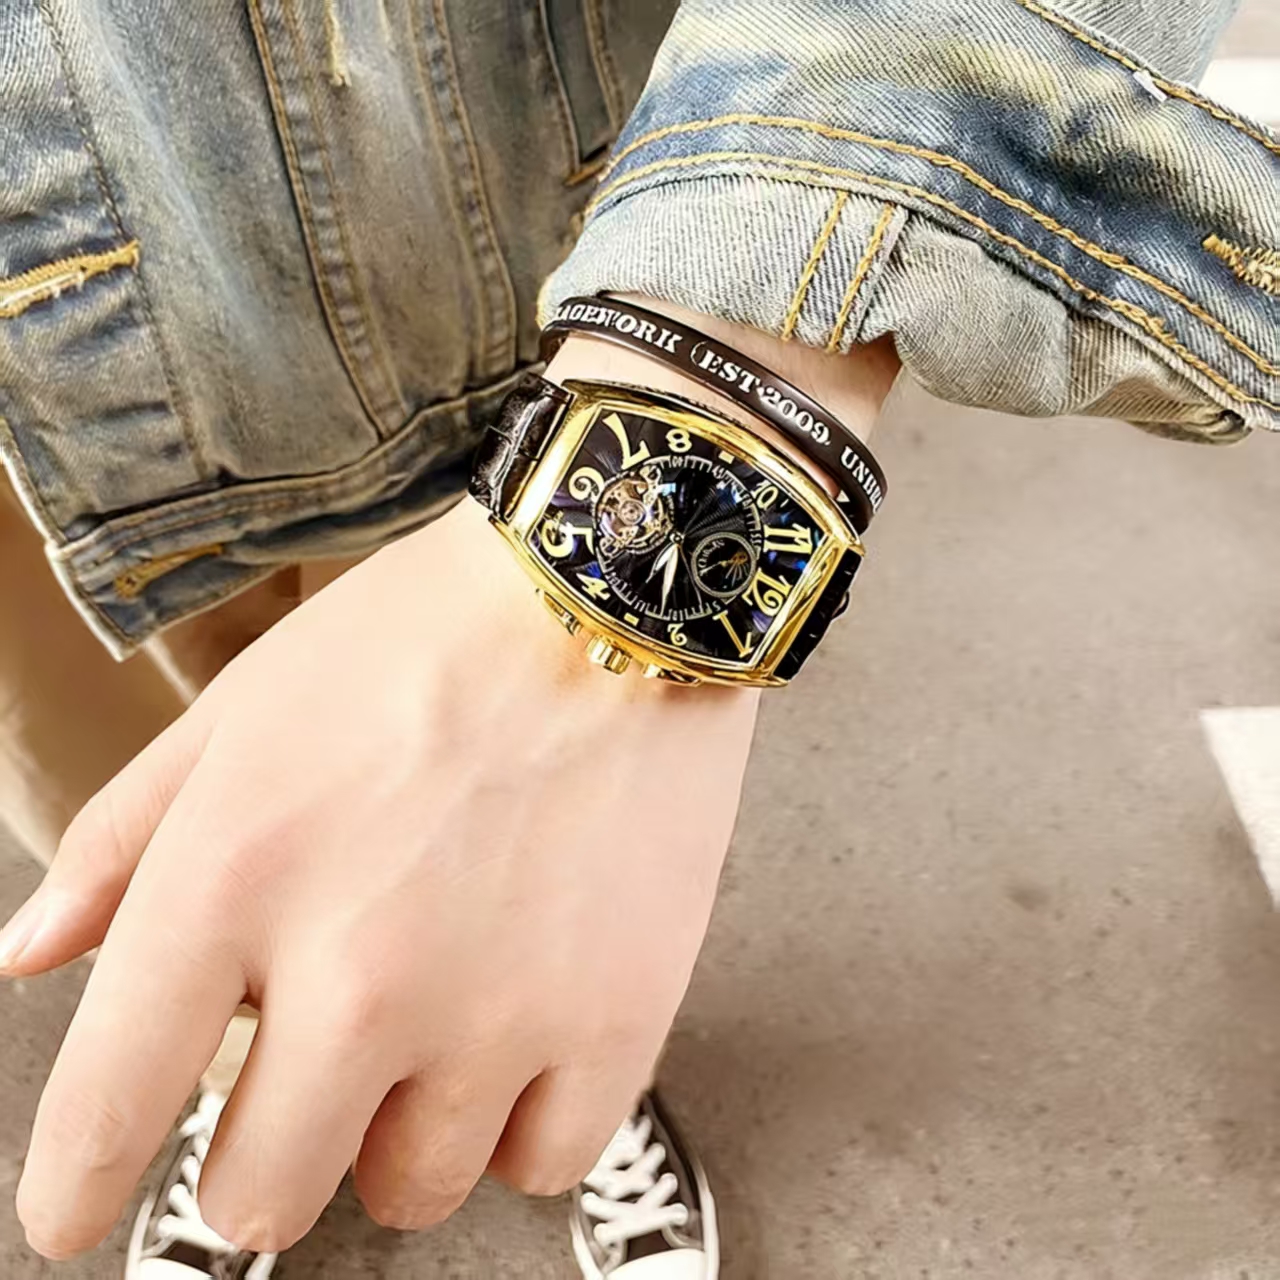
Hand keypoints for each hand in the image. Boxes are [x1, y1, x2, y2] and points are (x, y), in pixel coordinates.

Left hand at [4, 496, 757, 1256]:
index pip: (106, 1114)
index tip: (78, 1211)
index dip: (74, 1189)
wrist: (609, 597)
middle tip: (306, 1076)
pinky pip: (542, 1164)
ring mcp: (497, 1011)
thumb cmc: (424, 637)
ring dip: (398, 1132)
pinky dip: (519, 1124)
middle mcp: (357, 974)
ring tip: (432, 1027)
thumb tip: (32, 954)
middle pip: (260, 1199)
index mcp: (234, 883)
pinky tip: (519, 1041)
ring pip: (409, 1192)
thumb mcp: (245, 710)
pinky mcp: (615, 1019)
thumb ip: (120, 839)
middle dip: (260, 1155)